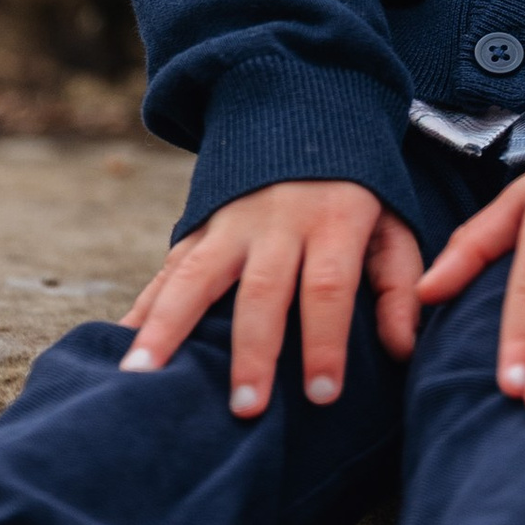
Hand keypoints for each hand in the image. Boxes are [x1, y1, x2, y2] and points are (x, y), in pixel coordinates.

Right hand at [122, 181, 423, 419]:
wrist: (303, 115)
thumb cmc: (357, 191)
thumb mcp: (393, 225)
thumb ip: (398, 285)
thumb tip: (404, 350)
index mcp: (333, 221)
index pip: (328, 286)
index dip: (326, 341)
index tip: (323, 395)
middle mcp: (277, 221)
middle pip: (261, 289)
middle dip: (253, 351)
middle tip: (245, 409)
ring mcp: (230, 223)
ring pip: (196, 276)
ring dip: (168, 327)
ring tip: (143, 377)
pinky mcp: (200, 226)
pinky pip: (169, 269)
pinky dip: (143, 307)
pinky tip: (120, 343)